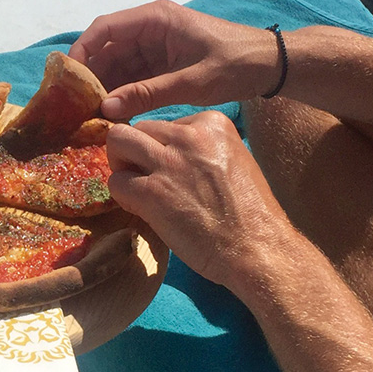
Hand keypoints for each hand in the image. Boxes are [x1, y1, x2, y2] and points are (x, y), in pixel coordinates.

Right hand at [68, 0, 283, 119]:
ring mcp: (155, 45)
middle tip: (74, 104)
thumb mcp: (191, 82)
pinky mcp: (162, 62)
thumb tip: (106, 109)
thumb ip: (147, 94)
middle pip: (107, 48)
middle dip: (91, 75)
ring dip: (105, 86)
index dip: (82, 50)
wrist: (270, 65)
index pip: (105, 28)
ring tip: (89, 113)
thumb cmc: (235, 65)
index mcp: (155, 19)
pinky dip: (122, 92)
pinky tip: (112, 113)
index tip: (67, 78)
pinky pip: (132, 75)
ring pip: (117, 64)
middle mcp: (150, 28)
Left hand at [106, 111, 292, 288]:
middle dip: (135, 152)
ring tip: (136, 188)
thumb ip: (199, 150)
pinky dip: (122, 196)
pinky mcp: (151, 192)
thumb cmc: (248, 213)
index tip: (176, 172)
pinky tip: (141, 210)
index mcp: (213, 123)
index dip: (163, 148)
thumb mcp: (232, 160)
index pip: (166, 124)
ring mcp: (169, 162)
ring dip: (121, 165)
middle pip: (138, 128)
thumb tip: (166, 152)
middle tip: (145, 178)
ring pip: (118, 141)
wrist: (257, 248)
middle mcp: (189, 135)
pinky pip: (115, 181)